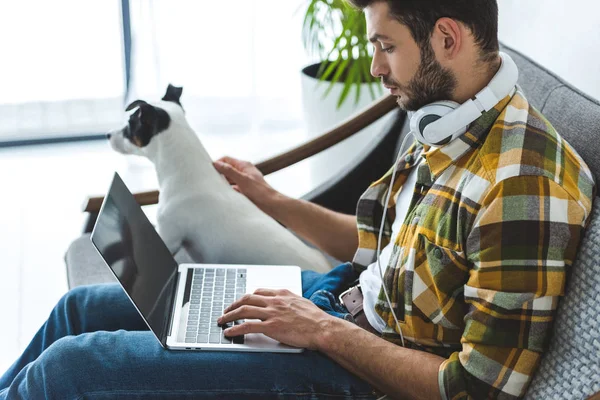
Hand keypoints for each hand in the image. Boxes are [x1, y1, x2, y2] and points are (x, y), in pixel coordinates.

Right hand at [213, 156, 280, 212]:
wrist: (271, 205)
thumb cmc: (260, 191)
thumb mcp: (242, 179)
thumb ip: (229, 171)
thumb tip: (216, 163)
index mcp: (244, 165)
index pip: (227, 159)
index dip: (218, 163)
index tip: (209, 170)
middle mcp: (244, 172)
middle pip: (227, 169)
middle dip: (219, 174)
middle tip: (209, 180)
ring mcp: (244, 182)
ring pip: (229, 180)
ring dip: (223, 183)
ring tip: (215, 188)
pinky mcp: (245, 191)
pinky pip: (233, 189)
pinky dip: (228, 191)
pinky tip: (224, 195)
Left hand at [217, 288, 335, 349]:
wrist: (323, 328)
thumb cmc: (316, 318)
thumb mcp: (302, 302)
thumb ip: (290, 301)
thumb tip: (286, 305)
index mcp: (282, 294)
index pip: (259, 292)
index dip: (247, 297)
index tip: (241, 302)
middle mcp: (275, 301)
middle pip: (247, 298)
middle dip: (233, 304)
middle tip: (226, 310)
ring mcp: (272, 313)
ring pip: (243, 310)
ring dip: (229, 315)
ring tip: (222, 321)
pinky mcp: (271, 327)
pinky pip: (248, 326)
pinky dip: (235, 328)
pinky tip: (229, 332)